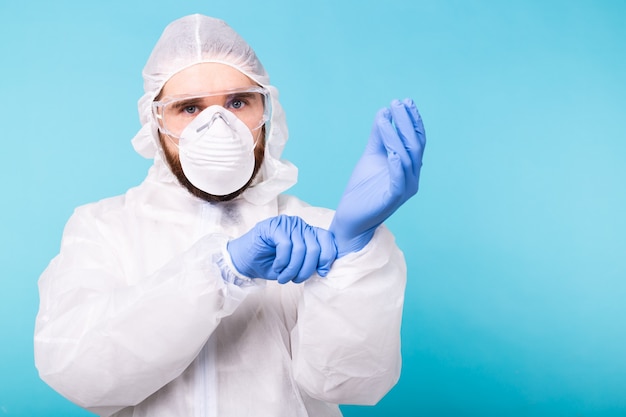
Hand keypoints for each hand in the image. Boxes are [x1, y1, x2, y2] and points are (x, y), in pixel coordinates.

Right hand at [227, 215, 336, 283]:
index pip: (327, 239)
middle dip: (306, 269)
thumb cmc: (270, 263)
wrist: (244, 261)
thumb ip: (310, 262)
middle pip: (315, 248)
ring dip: (292, 269)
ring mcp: (286, 224)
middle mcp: (299, 225)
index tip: (321, 272)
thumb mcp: (295, 265)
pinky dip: (283, 261)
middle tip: (295, 279)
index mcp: (307, 232)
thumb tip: (325, 268)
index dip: (327, 258)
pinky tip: (277, 267)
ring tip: (284, 277)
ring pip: (300, 249)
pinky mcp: (273, 226)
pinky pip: (285, 246)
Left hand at [330, 98, 425, 256]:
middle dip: (406, 122)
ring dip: (395, 136)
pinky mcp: (393, 200)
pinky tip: (391, 150)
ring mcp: (405, 189)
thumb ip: (378, 135)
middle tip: (396, 103)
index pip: (416, 139)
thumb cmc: (362, 188)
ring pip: (406, 159)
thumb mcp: (371, 155)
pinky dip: (396, 163)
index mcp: (410, 166)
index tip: (405, 101)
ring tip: (384, 119)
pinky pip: (398, 179)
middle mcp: (412, 177)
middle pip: (415, 145)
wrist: (351, 216)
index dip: (412, 120)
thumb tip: (384, 111)